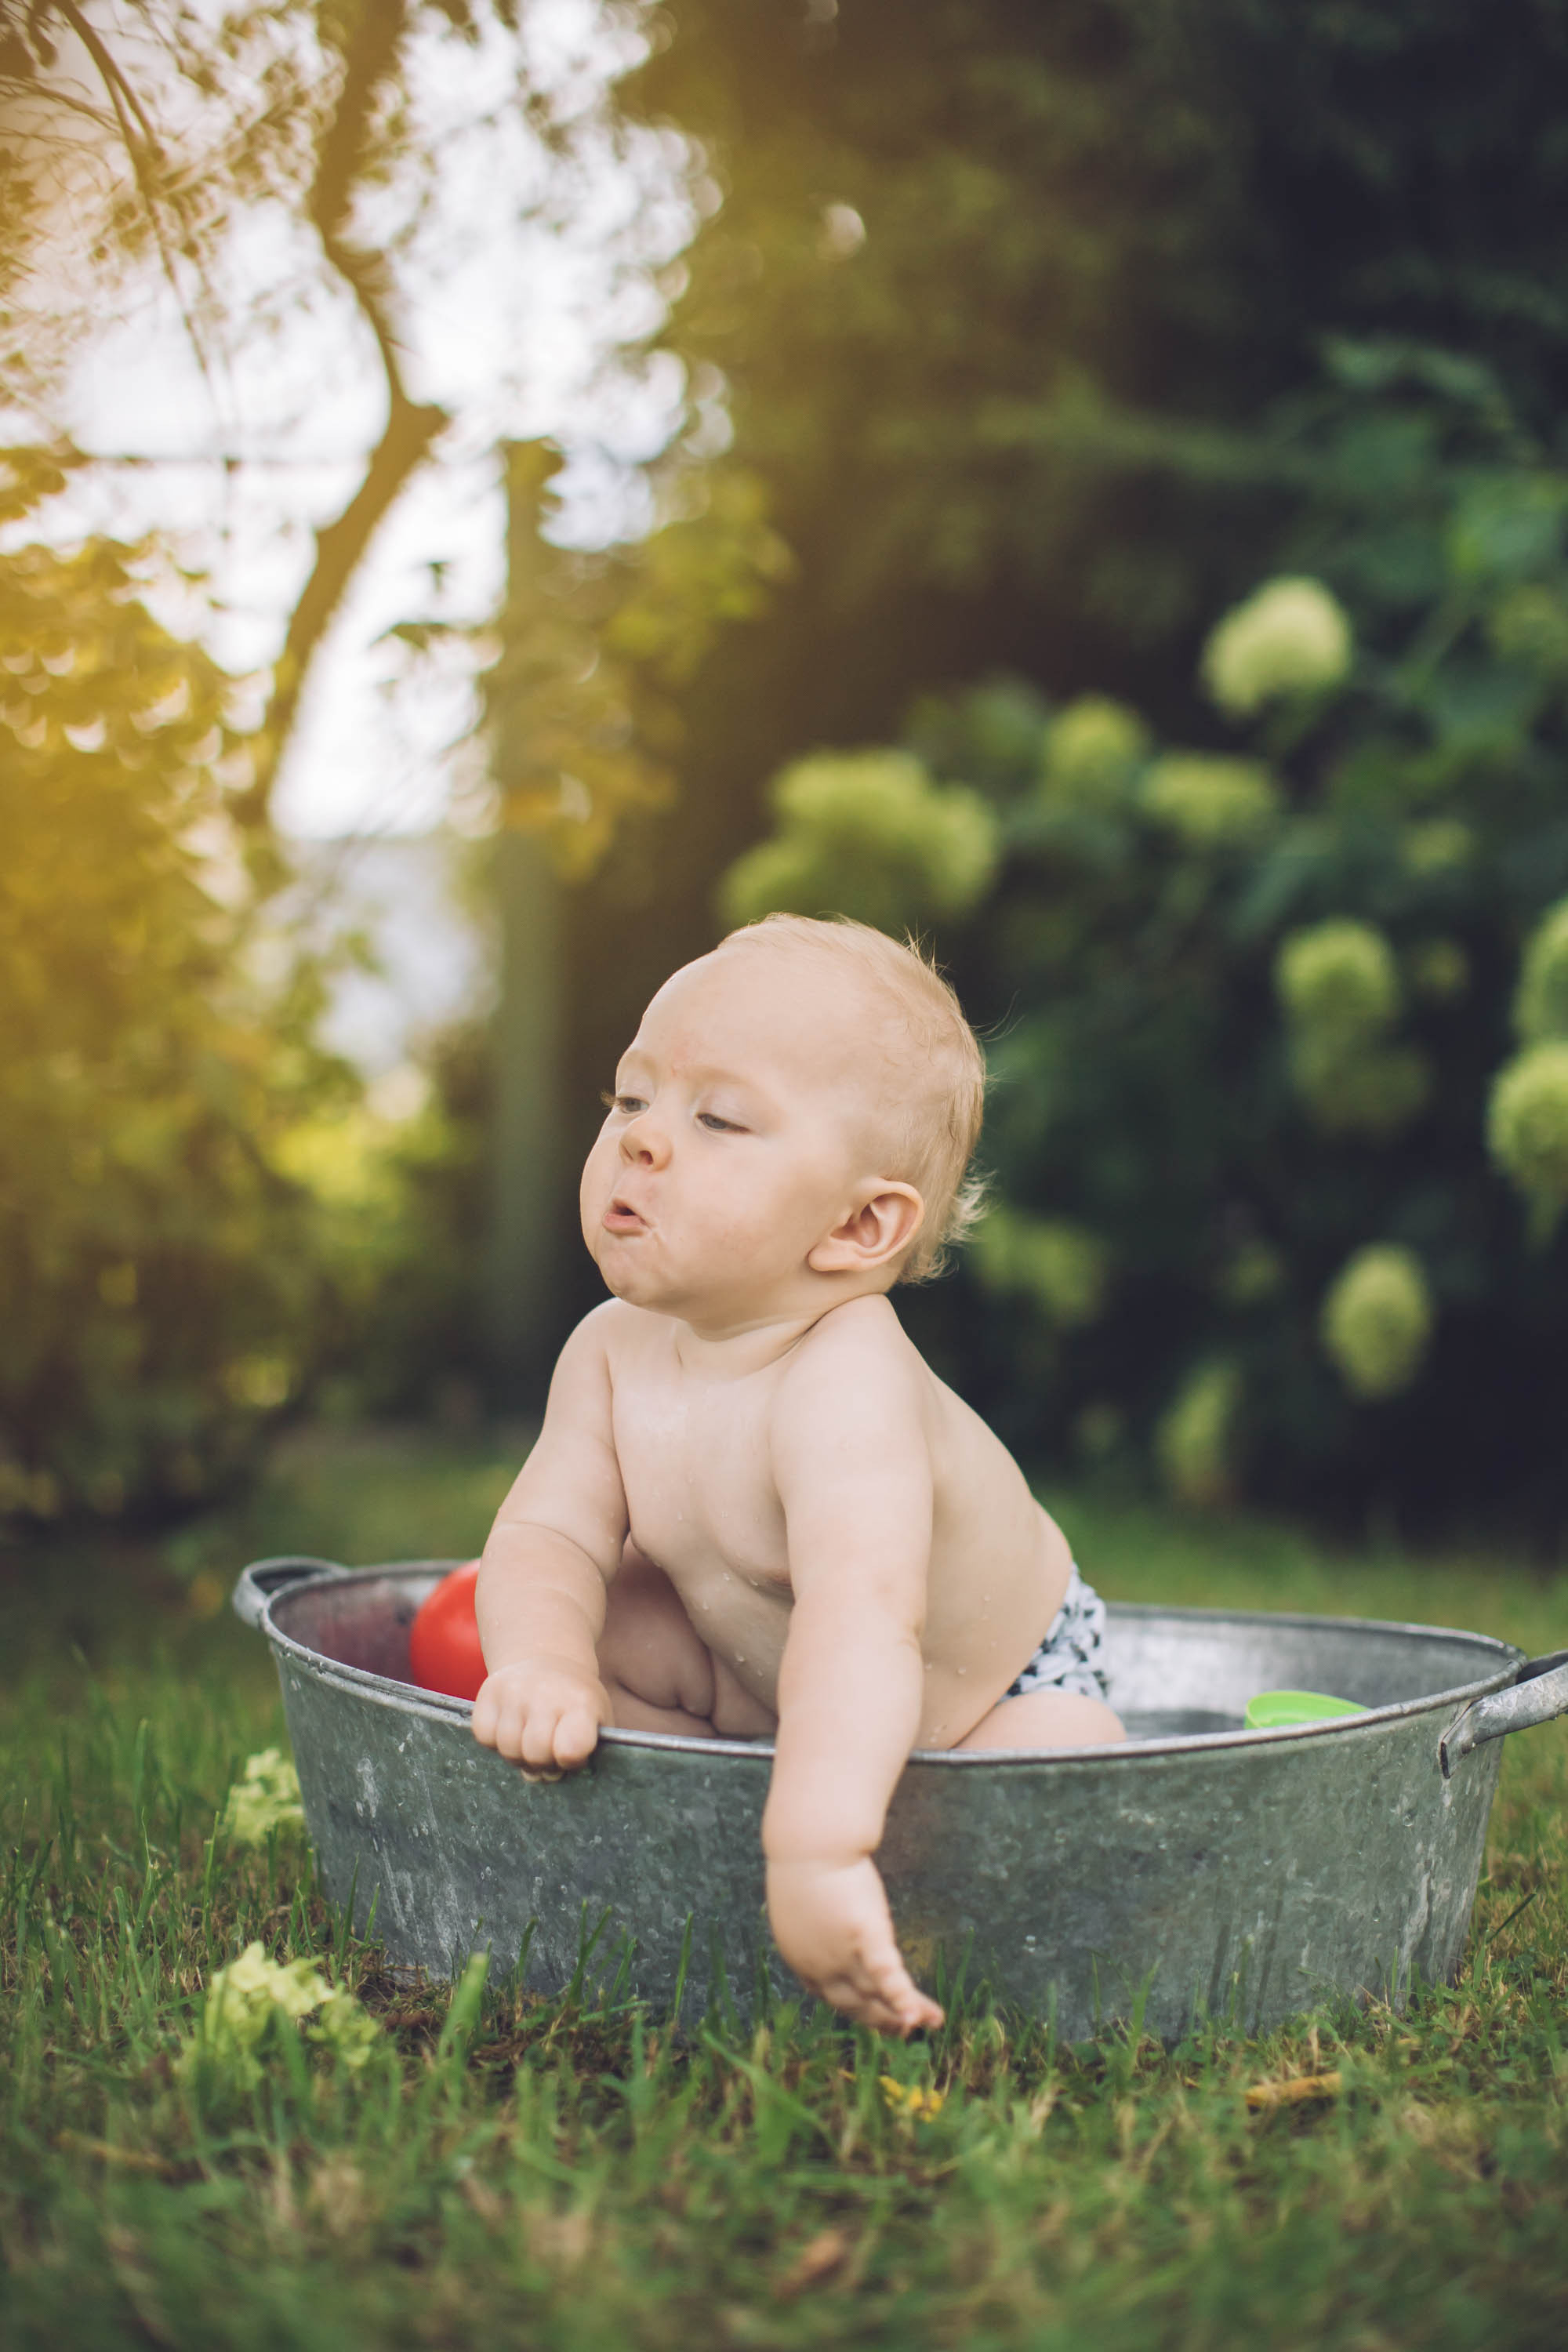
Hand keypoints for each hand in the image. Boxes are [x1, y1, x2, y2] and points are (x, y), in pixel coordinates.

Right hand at [470, 1658, 610, 1776]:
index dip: (570, 1762)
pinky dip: (495, 1742)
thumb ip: (584, 1753)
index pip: (571, 1750)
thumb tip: (551, 1777)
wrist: (550, 1661)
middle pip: (535, 1754)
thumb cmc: (575, 1702)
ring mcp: (513, 1690)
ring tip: (531, 1740)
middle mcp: (545, 1692)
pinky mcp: (488, 1691)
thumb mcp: (597, 1721)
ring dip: (519, 1755)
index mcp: (581, 1702)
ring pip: (508, 1749)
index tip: (572, 1754)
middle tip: (551, 1752)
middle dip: (543, 1763)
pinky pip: (484, 1737)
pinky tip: (513, 1728)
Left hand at [766, 1855, 943, 2035]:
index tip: (882, 2017)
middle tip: (912, 2029)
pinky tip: (919, 2015)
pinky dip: (903, 1998)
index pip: (835, 1998)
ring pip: (877, 1995)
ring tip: (934, 2020)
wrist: (808, 1841)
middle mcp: (819, 1967)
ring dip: (907, 2012)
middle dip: (887, 2020)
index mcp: (801, 1960)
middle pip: (858, 2004)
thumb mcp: (806, 1904)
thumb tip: (831, 1926)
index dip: (862, 2011)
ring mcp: (841, 1954)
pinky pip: (887, 1975)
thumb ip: (819, 1927)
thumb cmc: (805, 1862)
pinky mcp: (865, 1935)